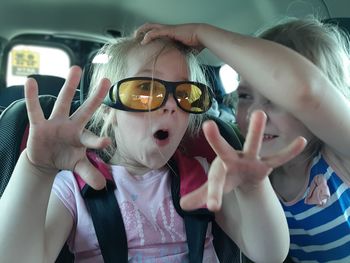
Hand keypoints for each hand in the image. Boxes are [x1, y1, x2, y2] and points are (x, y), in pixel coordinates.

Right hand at [24, 66, 110, 188]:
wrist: (45, 160)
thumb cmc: (66, 158)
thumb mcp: (77, 167)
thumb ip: (89, 174)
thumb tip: (102, 186)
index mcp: (82, 138)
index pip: (92, 139)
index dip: (99, 141)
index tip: (107, 142)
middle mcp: (71, 127)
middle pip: (85, 110)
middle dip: (95, 97)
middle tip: (107, 80)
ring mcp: (55, 123)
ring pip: (64, 102)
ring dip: (69, 86)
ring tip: (75, 68)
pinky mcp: (39, 125)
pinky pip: (35, 110)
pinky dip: (32, 97)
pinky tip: (30, 81)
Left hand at [136, 23, 204, 51]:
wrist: (202, 37)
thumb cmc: (197, 43)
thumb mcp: (186, 51)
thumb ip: (181, 56)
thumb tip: (181, 67)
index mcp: (171, 34)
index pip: (157, 32)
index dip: (149, 35)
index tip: (143, 42)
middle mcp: (168, 29)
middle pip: (151, 26)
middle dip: (142, 30)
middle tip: (135, 37)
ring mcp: (168, 29)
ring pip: (150, 27)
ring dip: (141, 31)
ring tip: (135, 37)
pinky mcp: (169, 30)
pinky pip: (155, 32)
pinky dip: (148, 36)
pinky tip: (143, 41)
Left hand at [180, 110, 306, 210]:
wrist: (244, 173)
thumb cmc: (227, 177)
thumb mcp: (215, 187)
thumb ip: (201, 195)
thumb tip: (182, 204)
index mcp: (220, 169)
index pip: (214, 182)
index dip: (212, 195)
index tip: (212, 207)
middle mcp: (233, 160)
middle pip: (224, 150)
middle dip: (217, 140)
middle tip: (207, 125)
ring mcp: (251, 159)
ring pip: (253, 144)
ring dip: (256, 131)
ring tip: (259, 113)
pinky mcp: (266, 163)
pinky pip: (279, 157)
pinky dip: (290, 152)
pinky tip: (302, 141)